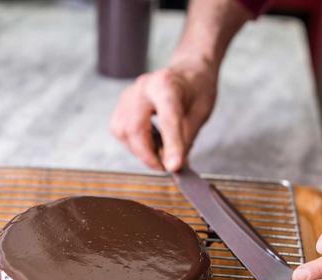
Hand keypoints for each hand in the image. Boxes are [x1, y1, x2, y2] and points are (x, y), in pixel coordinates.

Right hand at [110, 57, 217, 171]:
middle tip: (165, 167)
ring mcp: (129, 95)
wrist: (187, 70)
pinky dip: (134, 144)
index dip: (171, 146)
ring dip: (140, 150)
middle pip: (135, 128)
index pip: (167, 119)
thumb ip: (186, 139)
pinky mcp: (122, 105)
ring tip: (160, 153)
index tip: (174, 167)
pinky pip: (120, 131)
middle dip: (148, 155)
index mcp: (167, 84)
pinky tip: (150, 143)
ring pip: (123, 132)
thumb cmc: (196, 89)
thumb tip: (173, 166)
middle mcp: (143, 87)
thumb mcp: (200, 113)